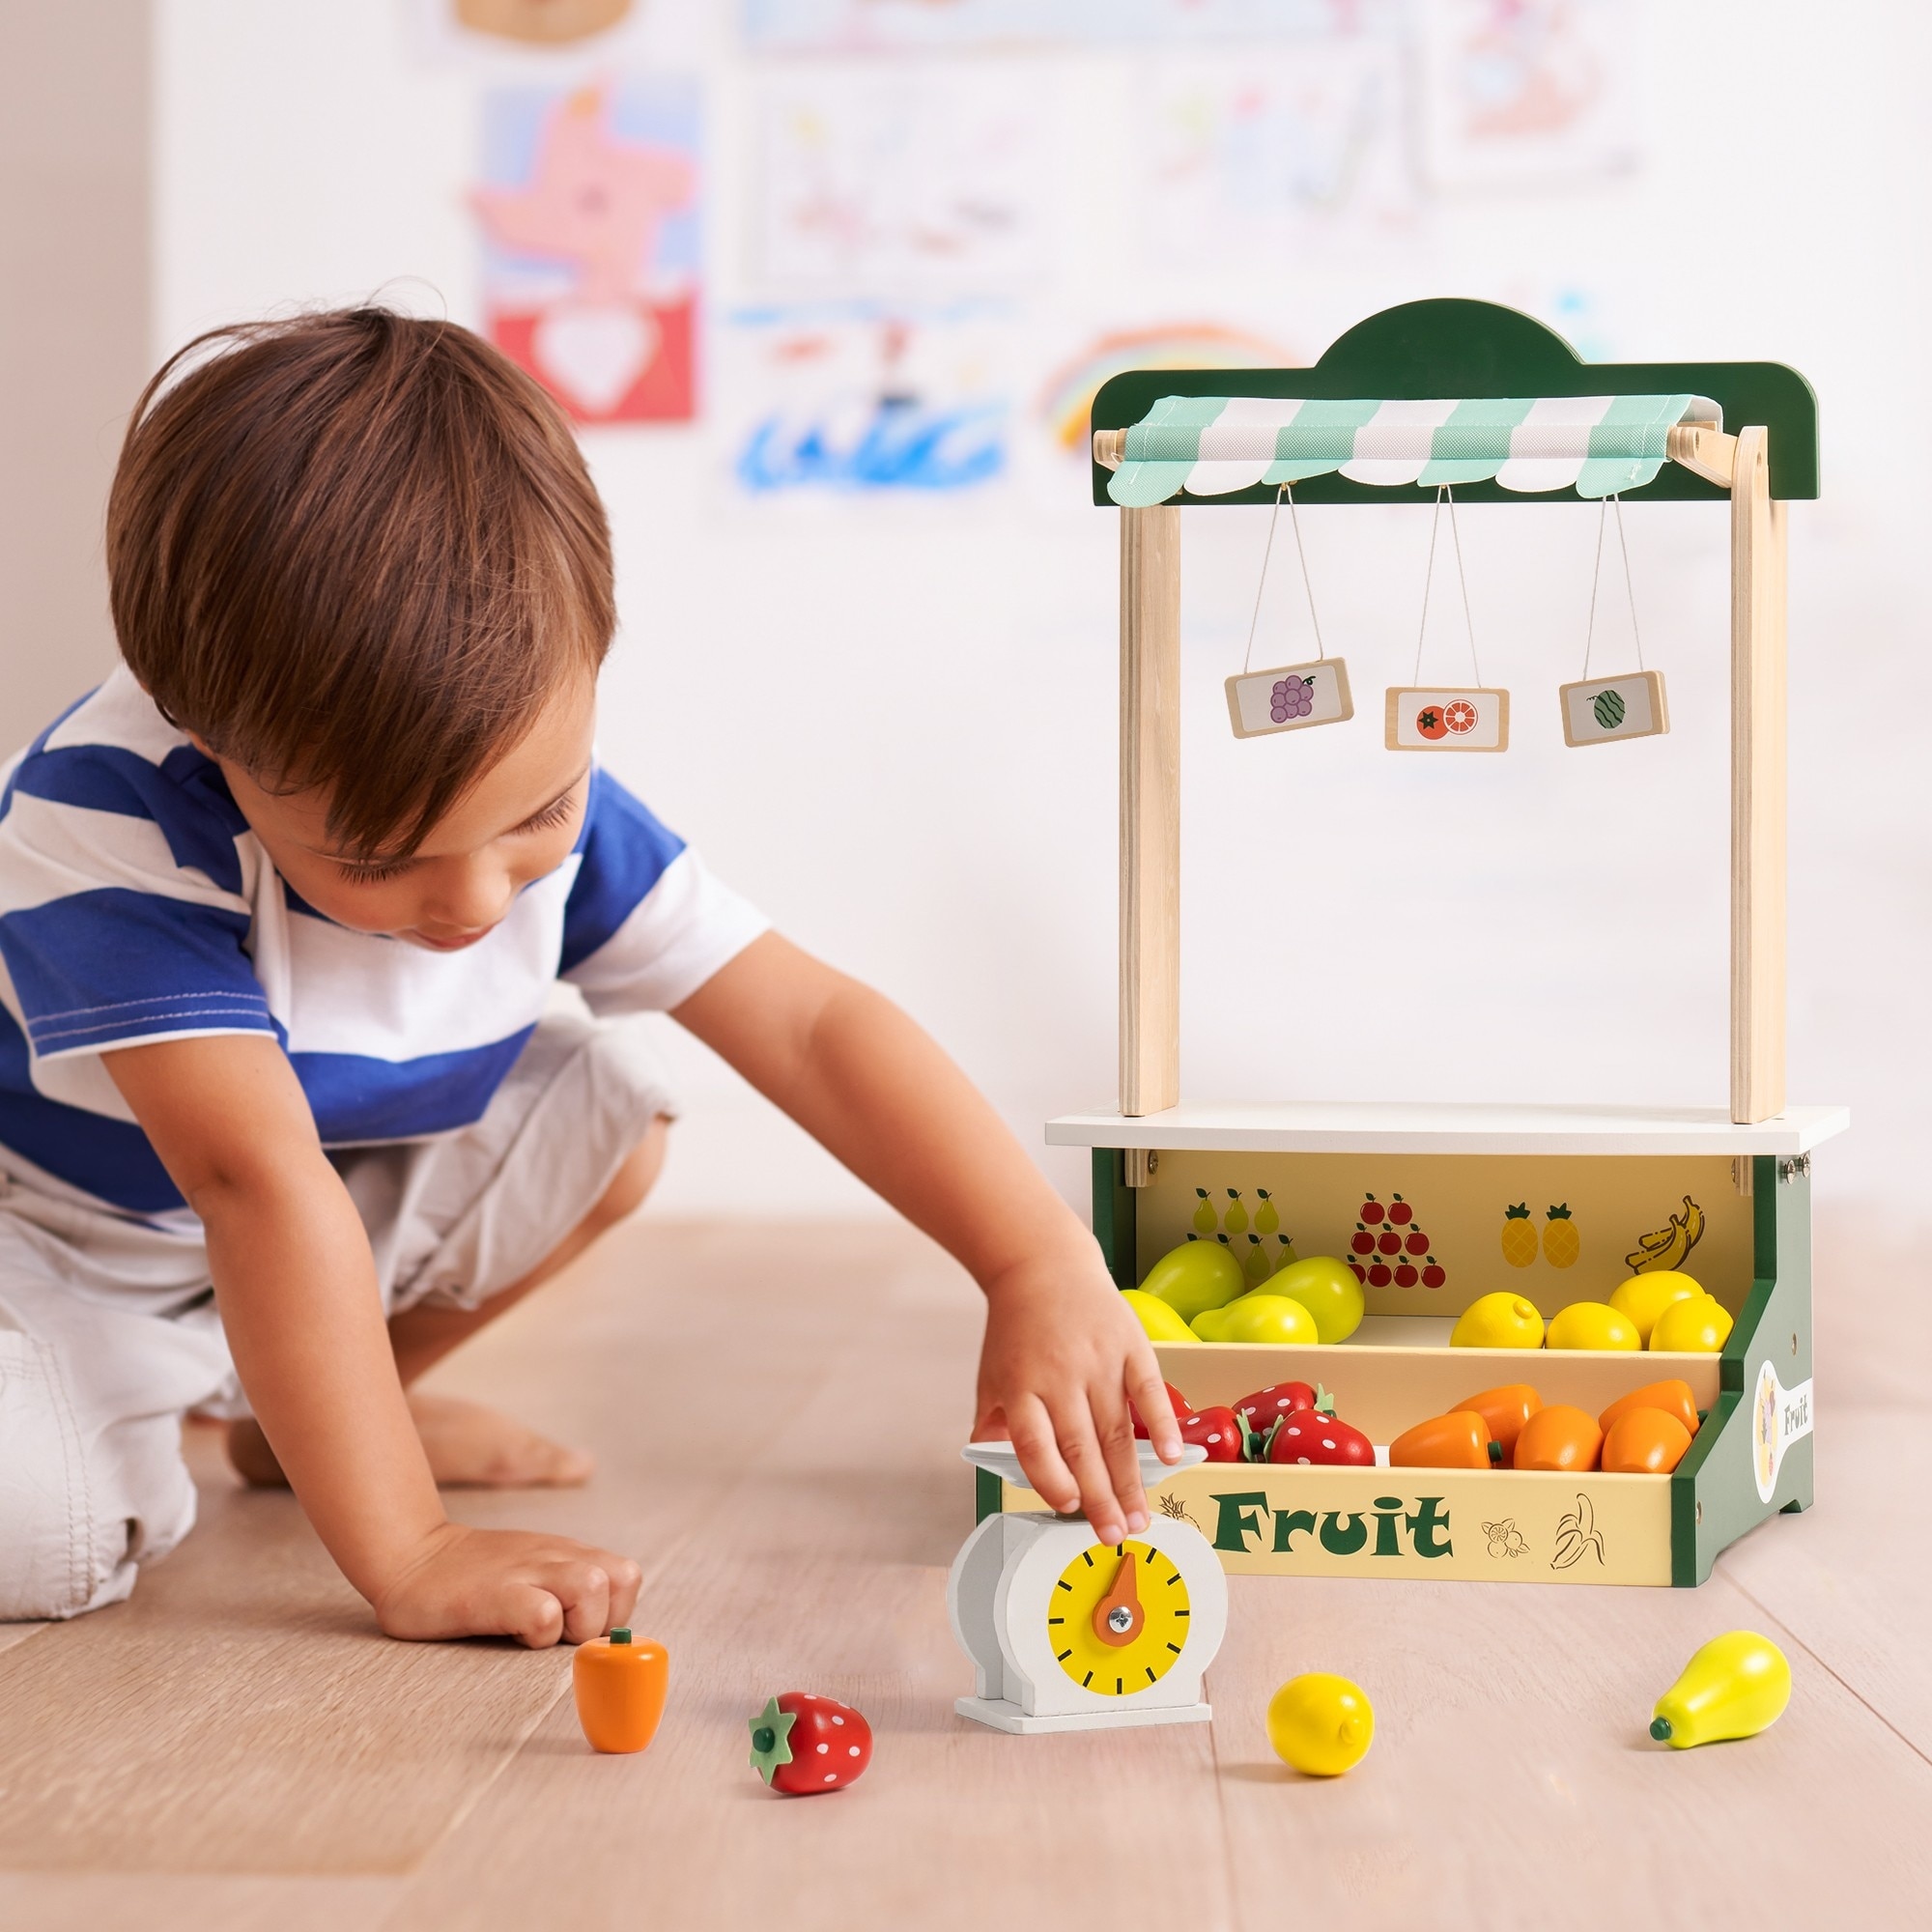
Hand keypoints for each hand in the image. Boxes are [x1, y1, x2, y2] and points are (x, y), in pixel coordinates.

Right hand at [371, 1522, 642, 1646]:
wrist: (411, 1555)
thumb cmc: (476, 1575)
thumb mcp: (531, 1567)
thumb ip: (565, 1584)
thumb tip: (598, 1631)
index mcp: (567, 1554)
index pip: (627, 1578)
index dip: (613, 1612)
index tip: (577, 1627)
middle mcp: (556, 1557)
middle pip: (623, 1579)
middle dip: (602, 1619)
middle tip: (561, 1633)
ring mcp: (527, 1571)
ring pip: (593, 1588)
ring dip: (575, 1623)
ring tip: (537, 1632)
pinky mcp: (496, 1595)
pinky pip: (543, 1615)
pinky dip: (537, 1633)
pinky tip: (510, 1632)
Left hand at [971, 1241, 1184, 1544]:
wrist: (1042, 1264)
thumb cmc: (1016, 1330)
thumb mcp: (990, 1377)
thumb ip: (992, 1426)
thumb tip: (997, 1469)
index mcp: (1020, 1386)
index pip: (1034, 1441)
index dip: (1051, 1477)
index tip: (1068, 1507)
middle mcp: (1058, 1374)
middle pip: (1080, 1445)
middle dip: (1100, 1497)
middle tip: (1116, 1536)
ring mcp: (1097, 1359)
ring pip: (1116, 1429)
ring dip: (1130, 1479)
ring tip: (1140, 1517)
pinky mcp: (1128, 1344)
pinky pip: (1147, 1390)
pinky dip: (1160, 1425)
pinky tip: (1169, 1457)